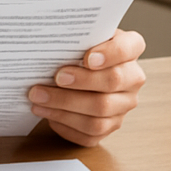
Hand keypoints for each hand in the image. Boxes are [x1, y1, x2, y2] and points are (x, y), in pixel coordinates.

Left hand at [27, 29, 145, 146]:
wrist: (71, 71)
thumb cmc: (74, 51)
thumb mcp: (76, 38)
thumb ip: (71, 37)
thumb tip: (47, 40)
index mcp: (129, 49)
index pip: (129, 47)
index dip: (111, 54)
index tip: (88, 58)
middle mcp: (132, 78)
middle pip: (113, 82)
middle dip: (81, 81)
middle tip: (55, 78)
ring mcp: (123, 105)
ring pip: (100, 112)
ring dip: (64, 105)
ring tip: (38, 97)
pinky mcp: (110, 126)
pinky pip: (91, 133)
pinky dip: (65, 124)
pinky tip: (45, 113)